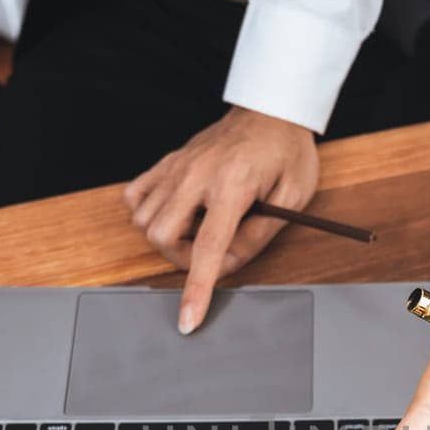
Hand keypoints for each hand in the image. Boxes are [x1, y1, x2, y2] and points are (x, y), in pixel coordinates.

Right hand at [124, 106, 318, 333]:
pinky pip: (136, 197)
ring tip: (198, 228)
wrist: (271, 110)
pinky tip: (175, 213)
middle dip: (183, 257)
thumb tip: (229, 265)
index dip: (197, 289)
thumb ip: (260, 235)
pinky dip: (148, 214)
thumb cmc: (286, 151)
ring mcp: (177, 166)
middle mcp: (196, 174)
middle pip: (163, 236)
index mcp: (233, 184)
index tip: (188, 319)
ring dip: (168, 238)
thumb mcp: (293, 197)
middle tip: (213, 250)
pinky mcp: (166, 162)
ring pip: (144, 220)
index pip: (208, 247)